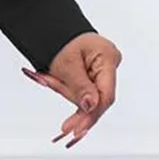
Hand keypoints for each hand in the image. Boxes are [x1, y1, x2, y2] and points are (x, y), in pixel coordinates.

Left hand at [21, 31, 119, 148]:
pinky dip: (67, 91)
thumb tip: (90, 106)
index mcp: (108, 58)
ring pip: (87, 97)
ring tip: (49, 76)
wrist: (53, 29)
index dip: (91, 115)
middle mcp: (110, 65)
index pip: (106, 95)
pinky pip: (83, 92)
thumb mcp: (66, 64)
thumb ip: (80, 87)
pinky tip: (59, 95)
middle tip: (59, 119)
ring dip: (65, 91)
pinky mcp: (94, 77)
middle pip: (96, 99)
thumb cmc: (60, 41)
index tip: (76, 130)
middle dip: (74, 103)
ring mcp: (103, 71)